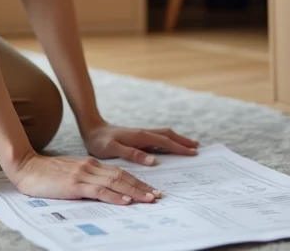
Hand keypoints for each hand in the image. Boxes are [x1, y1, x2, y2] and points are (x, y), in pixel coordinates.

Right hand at [8, 151, 162, 205]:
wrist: (26, 167)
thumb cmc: (45, 175)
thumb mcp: (70, 174)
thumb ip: (86, 179)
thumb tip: (103, 191)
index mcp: (90, 165)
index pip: (119, 173)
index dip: (136, 181)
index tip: (150, 190)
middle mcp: (90, 167)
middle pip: (122, 176)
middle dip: (142, 187)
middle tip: (157, 196)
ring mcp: (83, 175)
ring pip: (115, 182)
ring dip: (134, 192)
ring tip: (149, 199)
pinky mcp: (74, 184)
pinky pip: (99, 191)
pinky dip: (114, 196)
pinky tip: (125, 201)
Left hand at [81, 122, 198, 165]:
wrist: (91, 129)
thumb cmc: (100, 142)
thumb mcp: (113, 149)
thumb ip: (133, 154)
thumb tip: (154, 161)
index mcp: (140, 136)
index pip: (165, 142)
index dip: (180, 148)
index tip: (193, 153)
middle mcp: (143, 133)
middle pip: (168, 135)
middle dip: (183, 141)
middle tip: (198, 148)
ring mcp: (141, 133)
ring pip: (164, 134)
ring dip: (177, 139)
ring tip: (189, 144)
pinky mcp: (137, 136)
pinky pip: (158, 137)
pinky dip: (168, 140)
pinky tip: (169, 145)